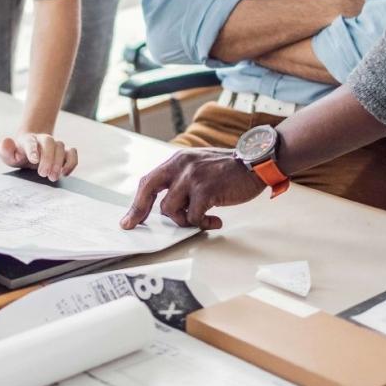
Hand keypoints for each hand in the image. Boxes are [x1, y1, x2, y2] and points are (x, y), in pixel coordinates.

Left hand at [0, 132, 78, 181]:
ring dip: (58, 162)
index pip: (30, 142)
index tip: (34, 160)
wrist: (31, 150)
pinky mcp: (65, 152)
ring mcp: (55, 145)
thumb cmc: (19, 154)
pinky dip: (71, 163)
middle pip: (49, 142)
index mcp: (28, 140)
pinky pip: (73, 153)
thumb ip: (6, 150)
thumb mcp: (9, 155)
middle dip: (48, 158)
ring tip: (52, 177)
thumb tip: (6, 142)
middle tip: (43, 174)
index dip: (33, 150)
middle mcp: (43, 140)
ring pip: (61, 147)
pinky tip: (64, 173)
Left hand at [120, 147, 263, 230]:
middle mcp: (181, 165)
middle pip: (149, 190)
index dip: (138, 201)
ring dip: (185, 220)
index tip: (130, 218)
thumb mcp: (198, 164)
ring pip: (171, 209)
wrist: (255, 162)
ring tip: (202, 218)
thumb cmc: (229, 169)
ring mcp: (192, 177)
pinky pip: (193, 217)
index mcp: (177, 160)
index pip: (149, 180)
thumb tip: (166, 205)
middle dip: (139, 211)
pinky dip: (203, 224)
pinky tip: (215, 221)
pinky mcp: (205, 190)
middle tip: (133, 225)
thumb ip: (181, 179)